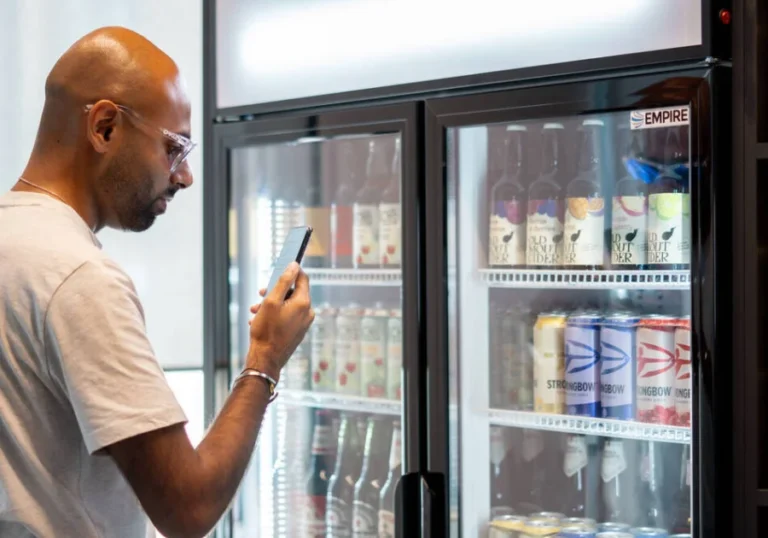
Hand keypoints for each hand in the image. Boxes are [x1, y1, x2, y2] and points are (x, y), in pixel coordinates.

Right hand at [246, 262, 313, 380]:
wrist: (266, 359)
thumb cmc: (266, 331)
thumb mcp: (271, 301)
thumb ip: (283, 281)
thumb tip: (294, 265)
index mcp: (303, 303)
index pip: (302, 278)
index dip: (290, 271)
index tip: (279, 268)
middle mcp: (308, 312)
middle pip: (293, 292)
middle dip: (275, 291)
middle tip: (260, 295)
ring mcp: (304, 323)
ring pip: (287, 305)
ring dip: (271, 304)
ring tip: (255, 311)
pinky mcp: (298, 331)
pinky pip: (287, 316)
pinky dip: (275, 314)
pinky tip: (259, 320)